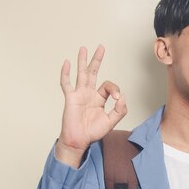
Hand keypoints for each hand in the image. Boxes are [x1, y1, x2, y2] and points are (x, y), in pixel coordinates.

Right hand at [56, 45, 127, 166]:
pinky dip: (66, 73)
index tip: (117, 99)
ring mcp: (79, 94)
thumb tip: (123, 96)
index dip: (115, 89)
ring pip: (81, 74)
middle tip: (101, 47)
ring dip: (83, 61)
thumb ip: (120, 110)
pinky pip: (66, 83)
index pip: (108, 86)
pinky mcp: (70, 98)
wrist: (79, 141)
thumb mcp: (111, 122)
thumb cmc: (93, 132)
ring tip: (84, 48)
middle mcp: (89, 93)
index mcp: (99, 98)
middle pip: (93, 72)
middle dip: (97, 60)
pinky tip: (67, 63)